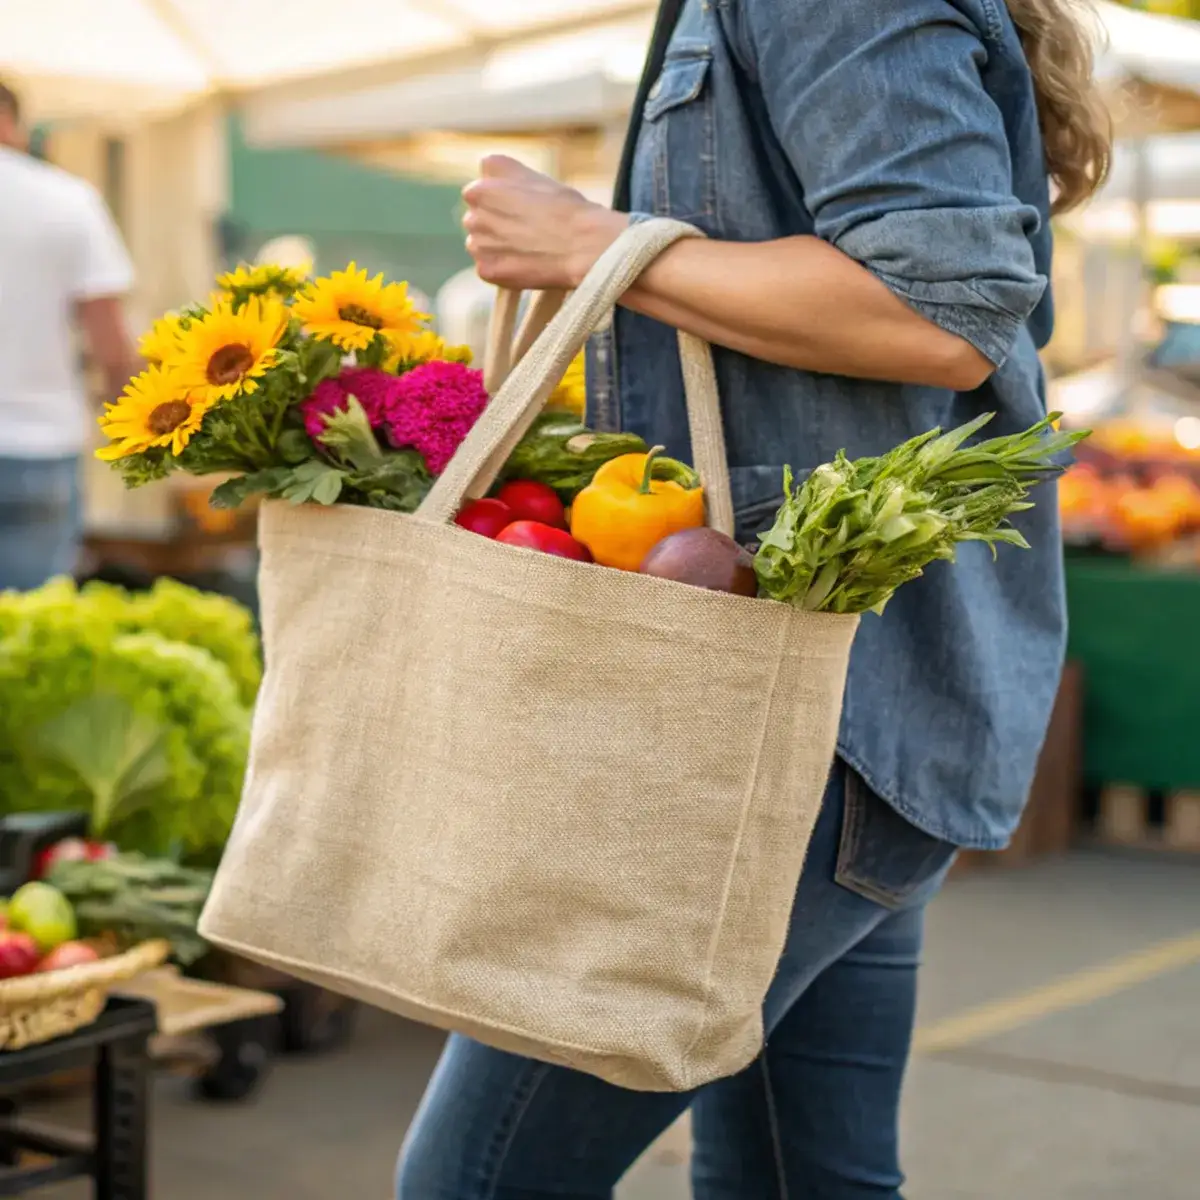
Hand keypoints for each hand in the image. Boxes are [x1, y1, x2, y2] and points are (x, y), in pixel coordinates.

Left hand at [462, 156, 628, 290]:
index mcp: (480, 188)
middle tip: (527, 231)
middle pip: (478, 220)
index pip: (480, 194)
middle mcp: (473, 215)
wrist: (583, 246)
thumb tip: (486, 171)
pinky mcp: (487, 270)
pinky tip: (526, 264)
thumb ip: (503, 173)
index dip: (503, 202)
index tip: (522, 210)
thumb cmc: (565, 209)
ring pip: (481, 245)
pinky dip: (503, 269)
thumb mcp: (533, 176)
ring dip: (498, 247)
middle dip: (496, 225)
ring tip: (528, 248)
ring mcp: (478, 246)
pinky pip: (489, 269)